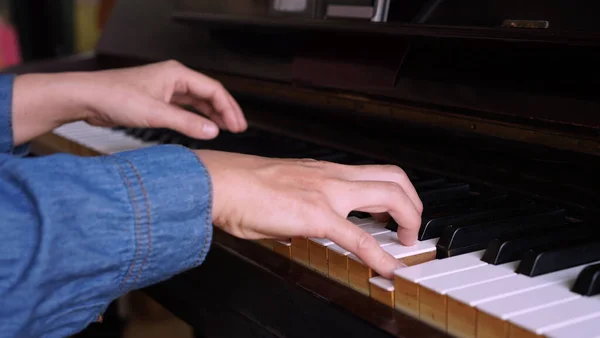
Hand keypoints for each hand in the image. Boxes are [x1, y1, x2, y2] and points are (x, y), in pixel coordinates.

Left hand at [12, 60, 245, 145]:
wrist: (87, 98)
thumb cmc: (115, 97)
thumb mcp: (156, 113)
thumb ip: (187, 124)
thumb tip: (213, 131)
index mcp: (177, 74)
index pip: (213, 90)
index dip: (229, 109)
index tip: (238, 126)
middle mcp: (174, 79)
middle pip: (209, 94)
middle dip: (225, 111)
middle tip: (238, 128)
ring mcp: (166, 89)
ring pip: (198, 102)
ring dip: (212, 115)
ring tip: (226, 129)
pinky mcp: (157, 101)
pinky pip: (185, 109)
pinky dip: (196, 118)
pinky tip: (202, 128)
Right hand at [195, 150, 422, 278]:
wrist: (221, 183)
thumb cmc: (242, 185)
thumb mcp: (284, 185)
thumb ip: (305, 198)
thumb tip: (311, 218)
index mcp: (324, 170)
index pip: (375, 172)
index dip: (396, 192)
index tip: (396, 212)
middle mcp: (332, 176)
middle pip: (394, 177)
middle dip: (412, 203)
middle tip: (409, 227)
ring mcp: (327, 193)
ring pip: (389, 195)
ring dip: (407, 219)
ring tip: (405, 242)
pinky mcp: (316, 215)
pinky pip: (358, 238)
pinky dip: (379, 256)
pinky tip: (388, 269)